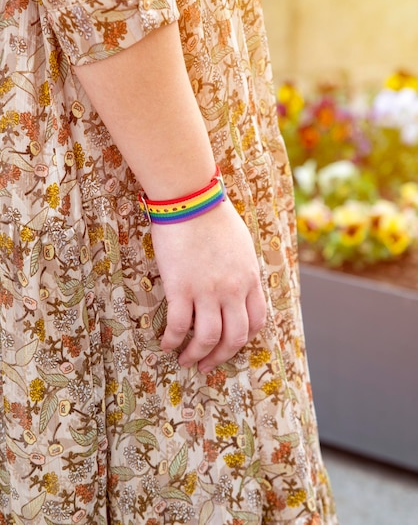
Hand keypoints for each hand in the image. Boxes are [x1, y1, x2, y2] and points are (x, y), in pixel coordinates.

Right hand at [151, 198, 266, 371]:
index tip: (230, 345)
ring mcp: (207, 291)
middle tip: (207, 364)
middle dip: (221, 357)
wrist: (190, 200)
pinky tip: (166, 344)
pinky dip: (172, 341)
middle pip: (234, 337)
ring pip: (207, 338)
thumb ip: (243, 270)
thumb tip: (238, 285)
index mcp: (250, 279)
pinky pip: (178, 326)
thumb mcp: (242, 245)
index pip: (257, 321)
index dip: (243, 339)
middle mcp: (233, 290)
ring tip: (185, 360)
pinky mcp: (180, 289)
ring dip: (196, 355)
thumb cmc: (214, 216)